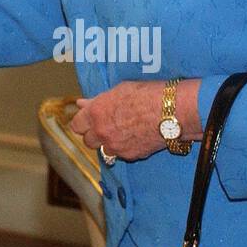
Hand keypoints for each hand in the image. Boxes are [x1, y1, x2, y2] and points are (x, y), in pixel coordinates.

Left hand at [70, 79, 201, 161]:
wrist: (171, 112)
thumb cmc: (146, 95)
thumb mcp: (118, 91)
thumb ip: (97, 101)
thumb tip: (82, 104)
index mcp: (95, 113)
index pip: (76, 125)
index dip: (81, 123)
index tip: (86, 121)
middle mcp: (101, 132)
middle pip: (87, 141)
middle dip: (94, 135)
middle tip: (105, 127)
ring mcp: (115, 146)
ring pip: (103, 150)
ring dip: (108, 143)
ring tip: (122, 132)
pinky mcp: (129, 156)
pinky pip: (121, 154)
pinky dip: (124, 149)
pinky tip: (135, 137)